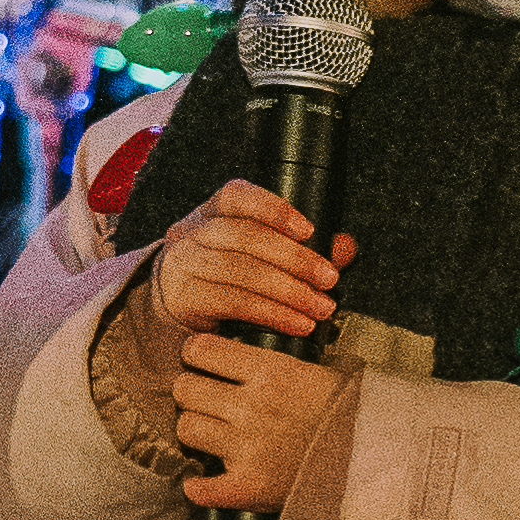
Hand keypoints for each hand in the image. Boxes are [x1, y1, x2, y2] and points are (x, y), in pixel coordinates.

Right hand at [111, 175, 351, 420]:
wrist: (175, 308)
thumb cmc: (224, 276)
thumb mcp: (260, 255)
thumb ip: (303, 248)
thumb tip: (344, 247)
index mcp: (213, 212)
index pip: (237, 196)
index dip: (274, 209)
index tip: (309, 230)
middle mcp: (192, 232)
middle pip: (244, 236)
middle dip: (294, 259)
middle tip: (328, 279)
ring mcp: (184, 265)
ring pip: (241, 272)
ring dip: (289, 292)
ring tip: (319, 307)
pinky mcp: (185, 299)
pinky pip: (233, 303)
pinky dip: (272, 314)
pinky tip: (296, 323)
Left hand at [173, 329, 349, 513]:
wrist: (374, 459)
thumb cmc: (350, 412)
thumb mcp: (320, 370)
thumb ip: (278, 360)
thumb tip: (246, 349)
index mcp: (270, 370)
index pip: (202, 350)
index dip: (197, 354)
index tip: (201, 362)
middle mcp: (252, 406)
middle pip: (185, 388)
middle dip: (192, 391)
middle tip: (206, 399)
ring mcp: (247, 448)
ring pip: (186, 428)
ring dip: (196, 431)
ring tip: (213, 435)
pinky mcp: (248, 487)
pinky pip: (201, 488)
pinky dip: (199, 487)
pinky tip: (202, 482)